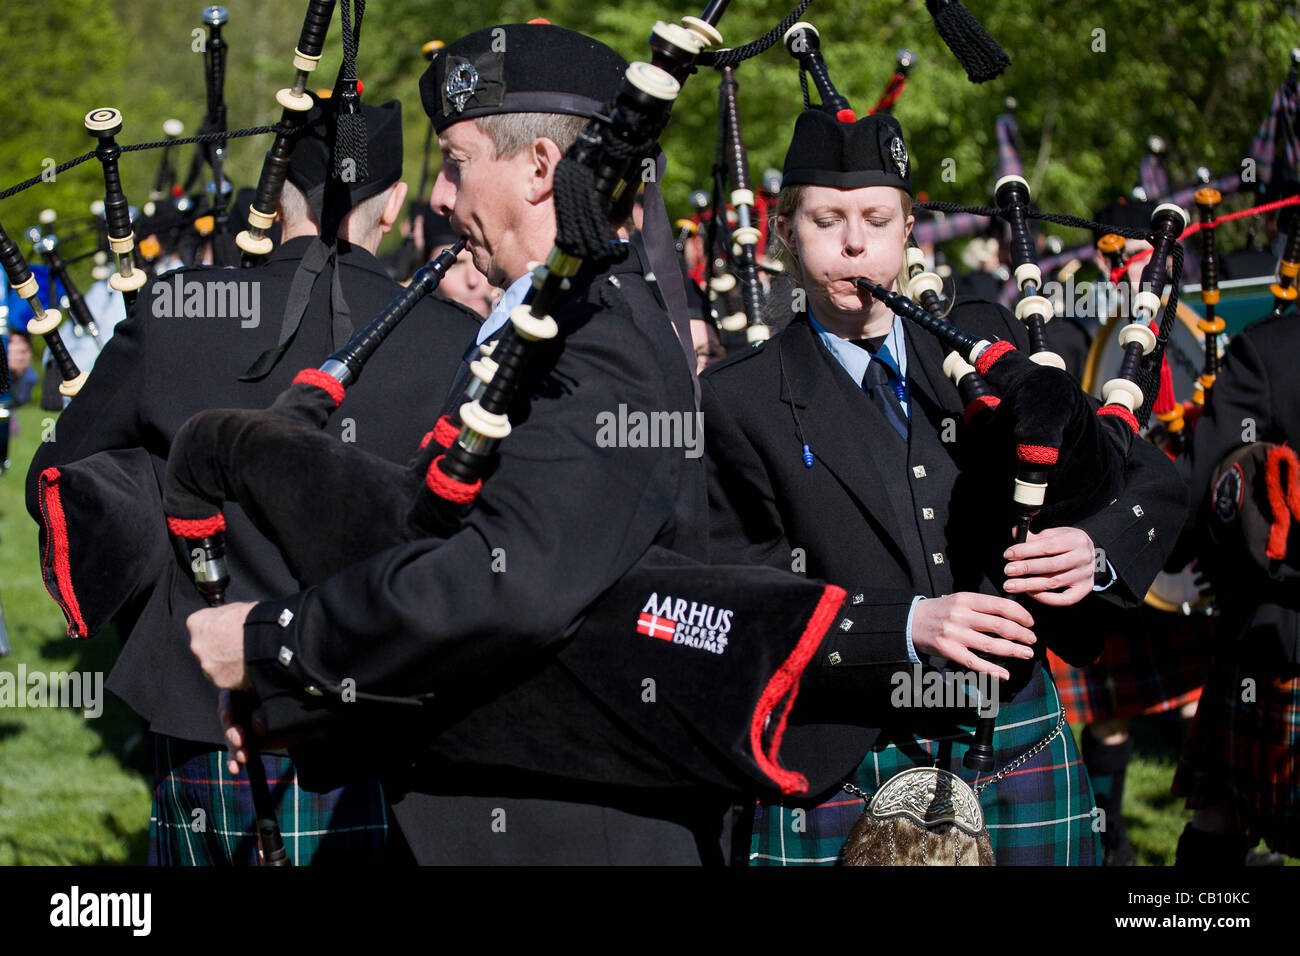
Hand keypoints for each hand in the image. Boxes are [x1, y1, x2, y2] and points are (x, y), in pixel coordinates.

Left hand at [188, 601, 255, 690]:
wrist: (267, 638)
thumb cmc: (254, 619)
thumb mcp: (234, 608)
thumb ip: (223, 617)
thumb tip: (226, 622)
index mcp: (197, 623)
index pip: (198, 627)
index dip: (214, 630)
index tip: (225, 631)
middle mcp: (197, 645)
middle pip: (204, 649)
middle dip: (217, 649)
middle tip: (236, 647)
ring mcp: (207, 665)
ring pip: (213, 667)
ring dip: (225, 664)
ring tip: (245, 659)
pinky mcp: (220, 681)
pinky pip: (226, 679)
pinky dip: (236, 677)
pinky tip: (249, 669)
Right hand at [218, 688, 266, 776]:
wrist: (284, 724)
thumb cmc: (272, 707)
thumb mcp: (268, 707)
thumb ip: (260, 715)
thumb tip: (258, 728)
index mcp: (238, 696)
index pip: (227, 698)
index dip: (225, 708)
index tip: (227, 718)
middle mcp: (234, 714)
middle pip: (229, 724)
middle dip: (234, 734)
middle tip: (240, 741)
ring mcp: (235, 732)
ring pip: (231, 741)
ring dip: (236, 751)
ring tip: (245, 757)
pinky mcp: (238, 747)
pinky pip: (233, 755)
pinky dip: (233, 762)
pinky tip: (235, 770)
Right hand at [910, 593, 1036, 680]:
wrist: (911, 621)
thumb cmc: (941, 611)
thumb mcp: (960, 600)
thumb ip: (982, 607)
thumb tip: (1012, 617)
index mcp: (966, 599)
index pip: (1001, 605)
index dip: (1021, 614)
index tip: (1031, 623)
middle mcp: (961, 615)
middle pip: (1000, 625)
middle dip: (1021, 634)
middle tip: (1032, 640)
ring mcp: (954, 634)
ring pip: (991, 644)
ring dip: (1013, 650)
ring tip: (1026, 653)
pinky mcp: (948, 650)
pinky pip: (974, 662)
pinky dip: (992, 670)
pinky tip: (1004, 674)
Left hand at [1003, 527, 1095, 605]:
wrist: (1091, 554)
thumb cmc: (1067, 543)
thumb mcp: (1054, 534)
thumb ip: (1034, 537)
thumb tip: (1015, 532)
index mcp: (1075, 540)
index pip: (1047, 546)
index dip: (1025, 551)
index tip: (1008, 555)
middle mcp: (1083, 558)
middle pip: (1050, 565)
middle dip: (1026, 568)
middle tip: (1008, 571)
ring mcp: (1085, 575)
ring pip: (1054, 582)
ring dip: (1029, 585)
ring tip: (1011, 585)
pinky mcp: (1084, 589)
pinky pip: (1064, 599)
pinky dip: (1046, 598)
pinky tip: (1030, 593)